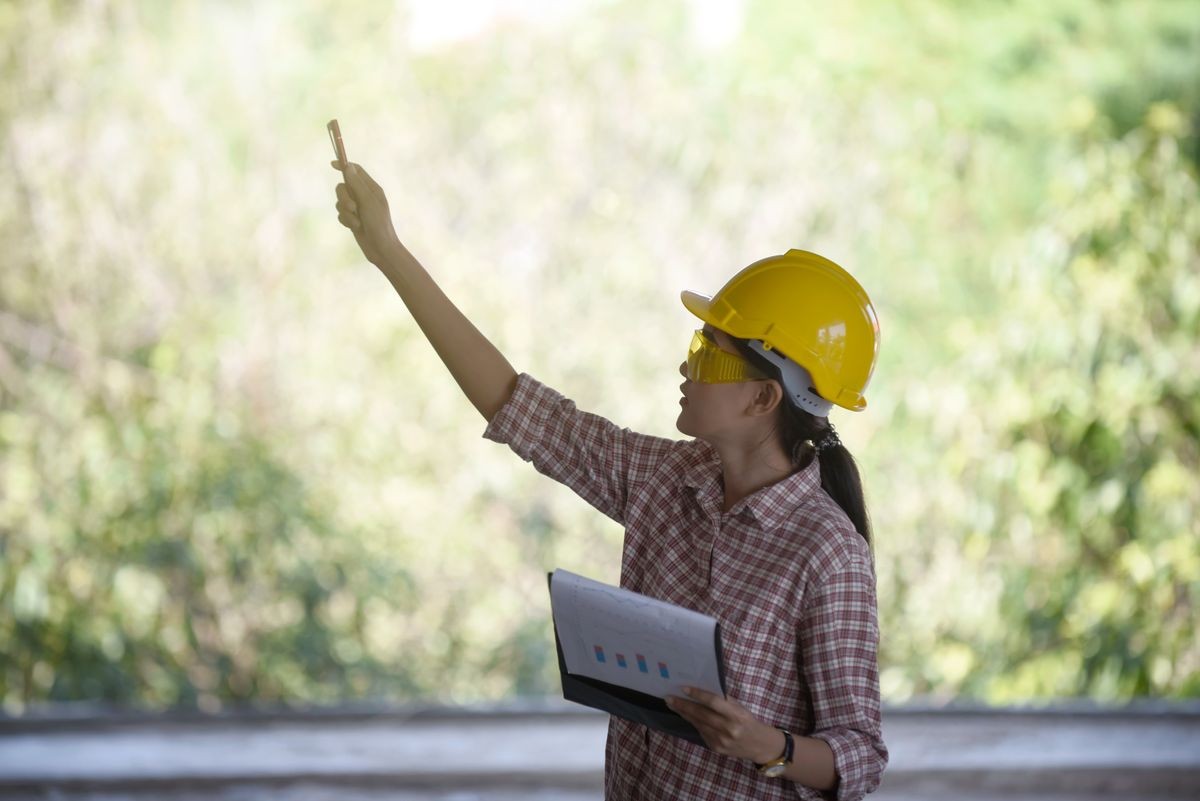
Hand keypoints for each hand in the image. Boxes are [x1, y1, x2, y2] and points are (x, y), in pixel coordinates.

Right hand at [332, 161, 398, 267]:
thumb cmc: (378, 224)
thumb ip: (357, 184)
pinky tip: (355, 228)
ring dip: (346, 213)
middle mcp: (364, 196)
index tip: (332, 165)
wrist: (380, 248)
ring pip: (340, 201)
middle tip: (353, 208)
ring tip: (357, 222)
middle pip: (344, 186)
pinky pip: (341, 214)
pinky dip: (346, 220)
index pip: (356, 171)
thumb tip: (347, 166)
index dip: (344, 166)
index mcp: (372, 188)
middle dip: (344, 197)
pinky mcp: (352, 218)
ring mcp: (358, 207)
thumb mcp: (368, 202)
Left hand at [666, 687, 784, 763]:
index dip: (698, 695)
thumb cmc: (748, 721)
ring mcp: (721, 740)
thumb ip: (724, 701)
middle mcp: (728, 729)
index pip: (714, 703)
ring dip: (683, 714)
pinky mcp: (716, 748)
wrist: (759, 745)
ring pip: (698, 724)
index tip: (683, 688)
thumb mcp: (740, 708)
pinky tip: (685, 715)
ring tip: (672, 704)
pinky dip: (693, 723)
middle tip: (669, 697)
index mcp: (737, 715)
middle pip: (701, 714)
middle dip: (683, 705)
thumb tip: (702, 690)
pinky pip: (701, 732)